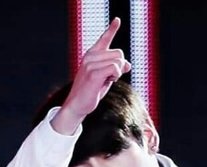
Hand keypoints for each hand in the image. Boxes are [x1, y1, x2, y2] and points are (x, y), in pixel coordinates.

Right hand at [52, 17, 130, 133]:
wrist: (77, 105)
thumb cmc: (91, 92)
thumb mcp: (106, 78)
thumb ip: (116, 68)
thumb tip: (128, 64)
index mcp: (92, 55)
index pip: (104, 39)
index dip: (112, 29)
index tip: (117, 20)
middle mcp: (90, 56)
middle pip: (119, 53)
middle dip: (119, 66)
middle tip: (110, 78)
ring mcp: (90, 63)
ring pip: (118, 61)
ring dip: (117, 73)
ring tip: (105, 81)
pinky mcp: (93, 73)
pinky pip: (115, 68)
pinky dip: (115, 76)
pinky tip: (107, 82)